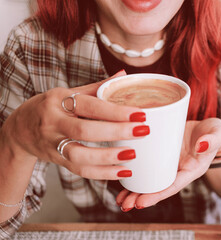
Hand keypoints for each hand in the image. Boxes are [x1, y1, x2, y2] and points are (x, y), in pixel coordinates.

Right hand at [2, 71, 146, 179]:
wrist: (19, 129)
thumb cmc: (50, 107)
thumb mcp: (68, 92)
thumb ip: (96, 87)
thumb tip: (124, 75)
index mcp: (59, 101)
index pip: (90, 105)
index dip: (115, 110)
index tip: (140, 114)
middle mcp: (54, 123)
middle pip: (84, 131)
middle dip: (116, 132)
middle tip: (143, 131)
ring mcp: (53, 144)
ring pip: (79, 155)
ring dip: (108, 158)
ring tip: (133, 155)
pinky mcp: (57, 161)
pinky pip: (79, 171)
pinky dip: (102, 174)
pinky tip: (122, 171)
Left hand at [116, 118, 220, 209]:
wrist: (207, 128)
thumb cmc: (213, 133)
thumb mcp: (217, 133)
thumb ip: (212, 140)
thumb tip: (201, 145)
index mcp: (192, 169)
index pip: (173, 185)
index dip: (157, 194)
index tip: (141, 202)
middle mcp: (178, 170)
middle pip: (158, 186)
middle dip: (140, 197)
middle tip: (125, 204)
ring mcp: (168, 163)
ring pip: (150, 179)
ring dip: (134, 190)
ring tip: (119, 200)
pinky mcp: (160, 154)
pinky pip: (147, 165)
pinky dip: (135, 172)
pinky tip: (120, 176)